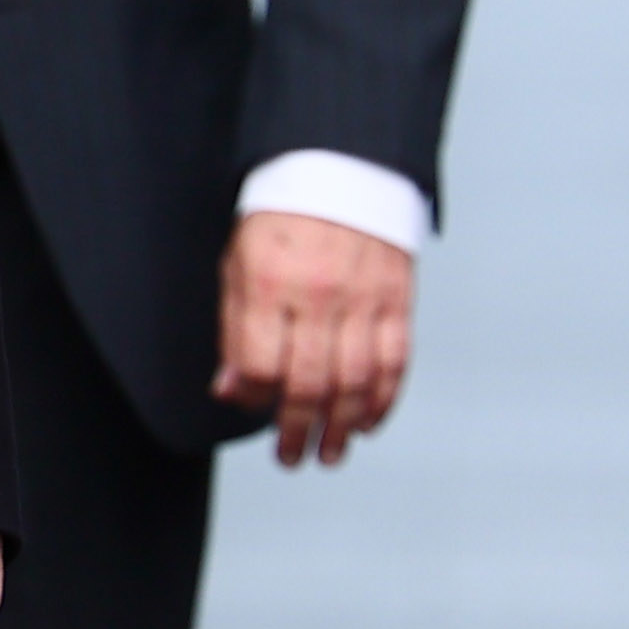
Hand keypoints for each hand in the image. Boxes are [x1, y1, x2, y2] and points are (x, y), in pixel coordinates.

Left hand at [213, 211, 412, 466]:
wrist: (340, 170)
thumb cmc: (280, 220)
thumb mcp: (237, 265)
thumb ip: (234, 329)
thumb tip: (231, 390)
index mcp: (267, 284)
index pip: (260, 363)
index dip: (255, 398)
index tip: (254, 411)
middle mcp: (317, 295)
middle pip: (308, 382)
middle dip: (298, 430)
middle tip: (292, 458)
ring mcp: (362, 299)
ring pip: (355, 381)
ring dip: (343, 427)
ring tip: (330, 453)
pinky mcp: (397, 300)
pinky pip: (394, 362)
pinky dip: (383, 400)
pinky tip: (369, 423)